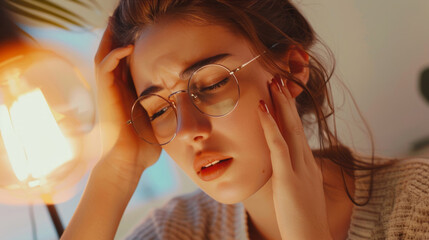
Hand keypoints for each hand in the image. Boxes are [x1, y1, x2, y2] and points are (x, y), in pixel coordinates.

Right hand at [94, 24, 160, 194]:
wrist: (129, 159)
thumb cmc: (145, 143)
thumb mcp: (158, 118)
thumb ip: (165, 107)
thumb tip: (186, 104)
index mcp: (126, 91)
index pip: (125, 61)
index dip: (129, 44)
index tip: (141, 31)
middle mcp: (115, 87)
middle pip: (111, 53)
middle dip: (116, 34)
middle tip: (121, 17)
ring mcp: (108, 90)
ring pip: (104, 55)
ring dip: (111, 37)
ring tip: (118, 20)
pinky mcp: (105, 94)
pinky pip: (105, 67)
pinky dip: (114, 55)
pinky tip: (127, 46)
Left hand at [257, 76, 332, 238]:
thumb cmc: (302, 221)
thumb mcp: (298, 193)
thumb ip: (292, 178)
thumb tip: (281, 169)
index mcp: (308, 166)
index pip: (297, 133)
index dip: (289, 113)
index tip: (281, 96)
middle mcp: (306, 163)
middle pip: (296, 125)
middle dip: (287, 101)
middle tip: (279, 79)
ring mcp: (299, 169)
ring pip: (290, 129)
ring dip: (281, 104)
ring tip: (273, 83)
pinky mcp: (289, 178)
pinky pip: (278, 145)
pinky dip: (270, 124)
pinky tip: (263, 108)